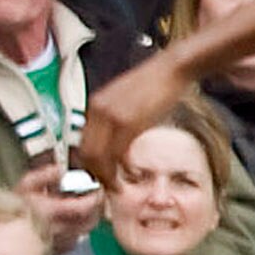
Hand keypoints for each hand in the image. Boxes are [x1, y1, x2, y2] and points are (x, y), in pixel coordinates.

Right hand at [16, 158, 103, 251]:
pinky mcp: (56, 252)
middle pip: (91, 220)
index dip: (96, 196)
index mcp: (55, 212)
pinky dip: (75, 230)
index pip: (88, 206)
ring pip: (84, 231)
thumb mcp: (24, 186)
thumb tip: (59, 169)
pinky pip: (73, 240)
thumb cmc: (10, 213)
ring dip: (86, 219)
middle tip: (93, 196)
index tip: (97, 188)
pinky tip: (66, 222)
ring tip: (80, 207)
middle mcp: (61, 230)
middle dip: (96, 208)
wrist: (0, 239)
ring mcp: (60, 243)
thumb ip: (44, 176)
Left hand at [76, 49, 192, 181]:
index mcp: (95, 105)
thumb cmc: (155, 83)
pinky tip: (130, 174)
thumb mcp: (126, 102)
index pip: (83, 143)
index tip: (99, 175)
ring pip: (98, 157)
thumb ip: (114, 120)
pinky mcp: (127, 122)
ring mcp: (110, 116)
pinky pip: (116, 153)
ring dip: (107, 176)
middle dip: (96, 174)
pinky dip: (121, 169)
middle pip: (86, 153)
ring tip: (117, 185)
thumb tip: (113, 143)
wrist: (171, 69)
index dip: (90, 164)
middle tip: (108, 185)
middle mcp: (97, 110)